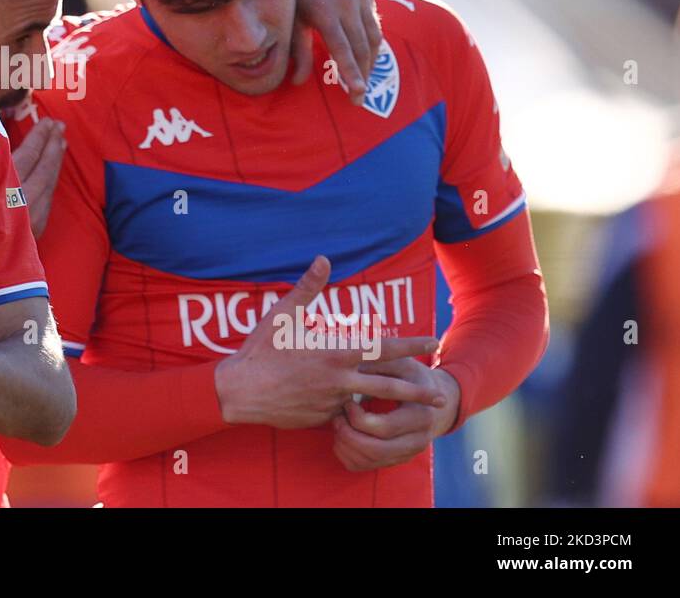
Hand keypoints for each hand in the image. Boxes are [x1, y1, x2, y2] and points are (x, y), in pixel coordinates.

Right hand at [11, 118, 66, 236]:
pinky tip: (52, 173)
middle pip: (44, 166)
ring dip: (56, 160)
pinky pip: (48, 197)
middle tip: (59, 126)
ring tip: (61, 142)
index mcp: (6, 187)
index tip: (48, 122)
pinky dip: (52, 180)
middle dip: (53, 144)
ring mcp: (32, 215)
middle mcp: (23, 200)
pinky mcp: (35, 228)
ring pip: (49, 182)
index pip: (29, 155)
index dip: (39, 137)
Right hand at [214, 255, 443, 428]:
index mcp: (336, 352)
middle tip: (439, 394)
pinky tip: (355, 410)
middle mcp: (340, 380)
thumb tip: (323, 258)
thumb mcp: (283, 313)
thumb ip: (308, 288)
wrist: (240, 392)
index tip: (433, 342)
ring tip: (418, 411)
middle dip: (416, 390)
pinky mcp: (321, 419)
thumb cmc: (261, 350)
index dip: (411, 345)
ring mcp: (332, 403)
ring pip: (366, 402)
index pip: (384, 348)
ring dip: (392, 405)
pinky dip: (350, 409)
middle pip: (389, 386)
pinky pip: (342, 413)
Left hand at [291, 0, 382, 104]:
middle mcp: (346, 2)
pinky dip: (372, 41)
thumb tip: (298, 82)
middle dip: (362, 74)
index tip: (358, 94)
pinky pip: (373, 22)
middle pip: (361, 46)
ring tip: (363, 81)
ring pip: (373, 36)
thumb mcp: (289, 19)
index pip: (343, 49)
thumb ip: (297, 50)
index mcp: (325, 10)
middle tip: (359, 98)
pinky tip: (366, 55)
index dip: (351, 73)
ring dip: (370, 61)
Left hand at [332, 364, 460, 470]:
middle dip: (349, 434)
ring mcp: (407, 453)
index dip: (358, 418)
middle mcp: (418, 439)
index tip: (347, 401)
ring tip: (338, 423)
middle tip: (337, 416)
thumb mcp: (400, 364)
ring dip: (345, 444)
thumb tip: (353, 364)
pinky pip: (362, 466)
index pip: (385, 427)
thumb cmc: (411, 376)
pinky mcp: (394, 460)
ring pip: (367, 461)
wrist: (436, 398)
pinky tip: (342, 436)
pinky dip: (346, 453)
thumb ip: (380, 364)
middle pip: (375, 450)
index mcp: (421, 415)